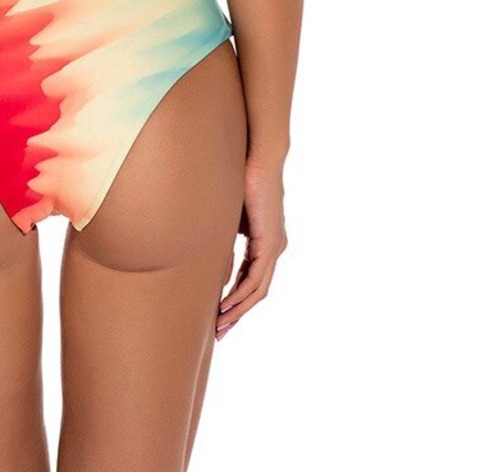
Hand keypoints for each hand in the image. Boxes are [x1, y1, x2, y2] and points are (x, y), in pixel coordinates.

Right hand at [216, 160, 286, 340]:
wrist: (259, 157)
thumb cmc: (242, 177)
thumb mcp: (230, 214)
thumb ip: (226, 236)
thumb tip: (212, 256)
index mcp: (265, 240)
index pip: (251, 278)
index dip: (235, 298)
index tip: (219, 312)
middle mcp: (275, 247)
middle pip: (257, 291)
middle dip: (237, 313)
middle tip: (219, 331)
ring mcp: (275, 246)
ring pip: (258, 290)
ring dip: (238, 310)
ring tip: (220, 325)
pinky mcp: (271, 243)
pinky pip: (256, 279)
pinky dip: (241, 295)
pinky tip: (226, 306)